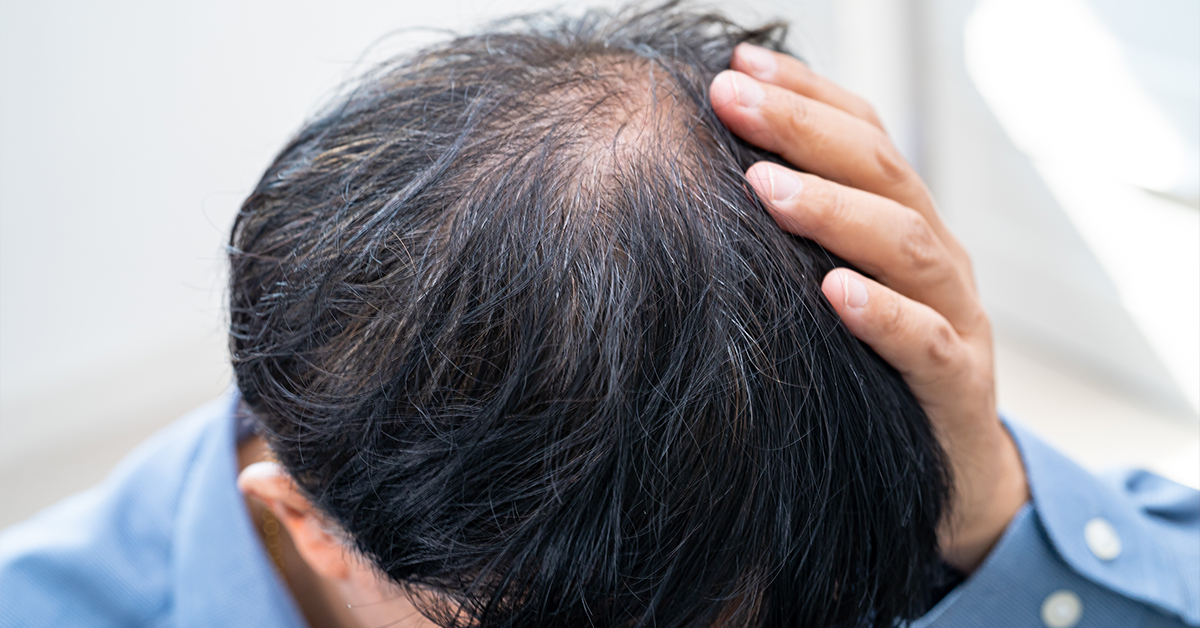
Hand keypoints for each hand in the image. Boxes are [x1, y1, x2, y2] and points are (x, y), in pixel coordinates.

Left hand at [710, 44, 1028, 571]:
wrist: (948, 467)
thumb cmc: (874, 364)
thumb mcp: (836, 285)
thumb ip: (798, 234)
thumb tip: (714, 177)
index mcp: (900, 221)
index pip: (862, 136)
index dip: (806, 95)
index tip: (737, 65)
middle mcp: (933, 256)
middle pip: (880, 173)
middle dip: (804, 129)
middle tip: (731, 98)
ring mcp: (954, 317)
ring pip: (909, 246)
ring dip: (835, 211)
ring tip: (765, 185)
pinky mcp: (956, 387)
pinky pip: (928, 344)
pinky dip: (884, 316)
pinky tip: (834, 294)